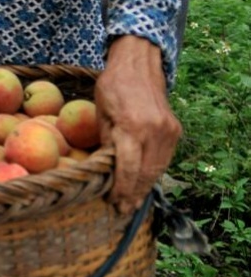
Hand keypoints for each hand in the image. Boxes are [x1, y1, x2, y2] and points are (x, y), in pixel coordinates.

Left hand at [94, 35, 181, 214]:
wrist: (139, 66)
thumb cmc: (112, 87)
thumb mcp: (100, 113)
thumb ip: (105, 142)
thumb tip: (105, 170)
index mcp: (132, 127)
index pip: (128, 168)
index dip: (121, 189)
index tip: (113, 203)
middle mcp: (154, 131)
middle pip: (146, 173)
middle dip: (134, 195)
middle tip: (121, 211)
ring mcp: (169, 131)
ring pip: (158, 169)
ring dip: (145, 187)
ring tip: (131, 203)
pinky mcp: (175, 130)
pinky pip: (164, 158)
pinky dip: (153, 172)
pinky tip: (142, 183)